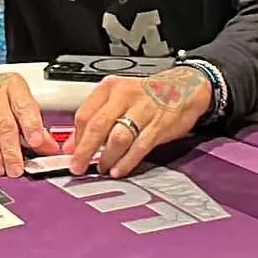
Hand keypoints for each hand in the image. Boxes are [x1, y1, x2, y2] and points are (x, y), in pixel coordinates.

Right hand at [0, 66, 58, 176]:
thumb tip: (49, 147)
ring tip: (0, 170)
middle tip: (16, 168)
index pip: (24, 104)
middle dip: (11, 149)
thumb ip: (33, 125)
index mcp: (12, 86)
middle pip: (3, 122)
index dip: (31, 124)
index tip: (36, 142)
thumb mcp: (16, 102)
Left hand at [65, 66, 212, 177]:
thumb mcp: (118, 100)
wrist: (185, 88)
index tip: (71, 154)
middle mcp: (126, 95)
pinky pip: (139, 146)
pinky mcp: (160, 124)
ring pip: (117, 137)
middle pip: (97, 126)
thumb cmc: (149, 95)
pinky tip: (119, 169)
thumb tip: (73, 145)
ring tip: (103, 168)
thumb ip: (95, 120)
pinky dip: (127, 161)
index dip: (76, 138)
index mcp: (111, 87)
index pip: (85, 114)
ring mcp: (144, 109)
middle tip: (78, 167)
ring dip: (107, 157)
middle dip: (85, 151)